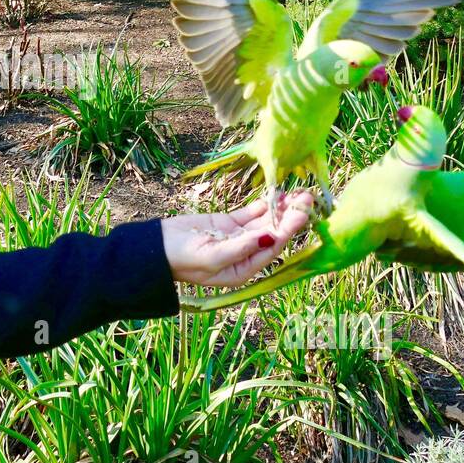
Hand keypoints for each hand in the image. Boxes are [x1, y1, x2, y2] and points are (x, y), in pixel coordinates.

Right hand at [160, 191, 313, 287]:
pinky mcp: (228, 224)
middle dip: (291, 216)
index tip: (302, 213)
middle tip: (308, 197)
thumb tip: (271, 237)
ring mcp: (237, 237)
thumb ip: (243, 248)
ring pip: (264, 221)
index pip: (273, 247)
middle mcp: (245, 254)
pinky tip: (278, 194)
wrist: (155, 248)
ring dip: (281, 208)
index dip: (288, 230)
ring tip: (299, 193)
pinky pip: (251, 214)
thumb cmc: (182, 258)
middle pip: (273, 233)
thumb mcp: (213, 257)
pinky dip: (264, 204)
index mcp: (244, 269)